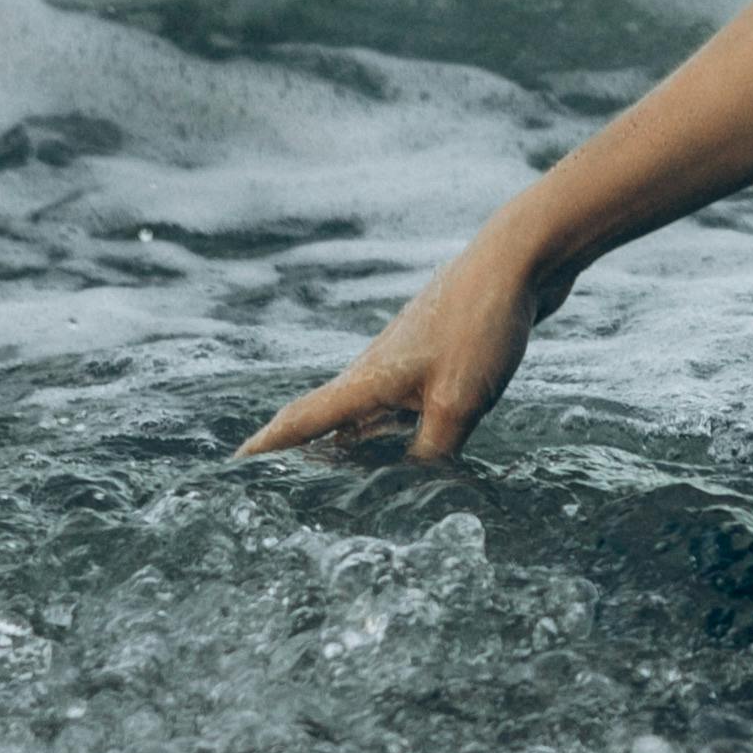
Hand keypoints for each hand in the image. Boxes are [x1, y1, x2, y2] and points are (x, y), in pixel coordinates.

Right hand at [235, 210, 575, 467]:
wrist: (519, 260)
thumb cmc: (480, 325)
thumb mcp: (456, 403)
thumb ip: (430, 455)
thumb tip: (413, 493)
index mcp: (368, 380)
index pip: (303, 421)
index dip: (268, 446)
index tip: (234, 465)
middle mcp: (377, 369)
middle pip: (328, 420)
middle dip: (304, 455)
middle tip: (283, 491)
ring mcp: (406, 359)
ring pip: (367, 414)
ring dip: (351, 446)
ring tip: (338, 484)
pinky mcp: (437, 355)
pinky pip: (401, 404)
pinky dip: (391, 432)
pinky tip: (406, 450)